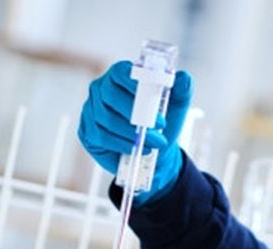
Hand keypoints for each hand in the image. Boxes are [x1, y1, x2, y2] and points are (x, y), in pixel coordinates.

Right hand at [78, 61, 192, 202]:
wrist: (155, 152)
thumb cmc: (161, 124)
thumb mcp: (177, 106)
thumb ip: (182, 89)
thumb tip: (183, 78)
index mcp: (119, 76)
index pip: (119, 71)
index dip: (133, 83)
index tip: (150, 99)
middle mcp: (101, 89)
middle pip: (111, 96)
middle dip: (136, 114)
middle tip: (159, 127)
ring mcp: (92, 110)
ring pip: (107, 119)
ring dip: (132, 133)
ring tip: (153, 143)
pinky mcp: (88, 131)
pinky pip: (101, 136)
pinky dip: (120, 144)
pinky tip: (135, 148)